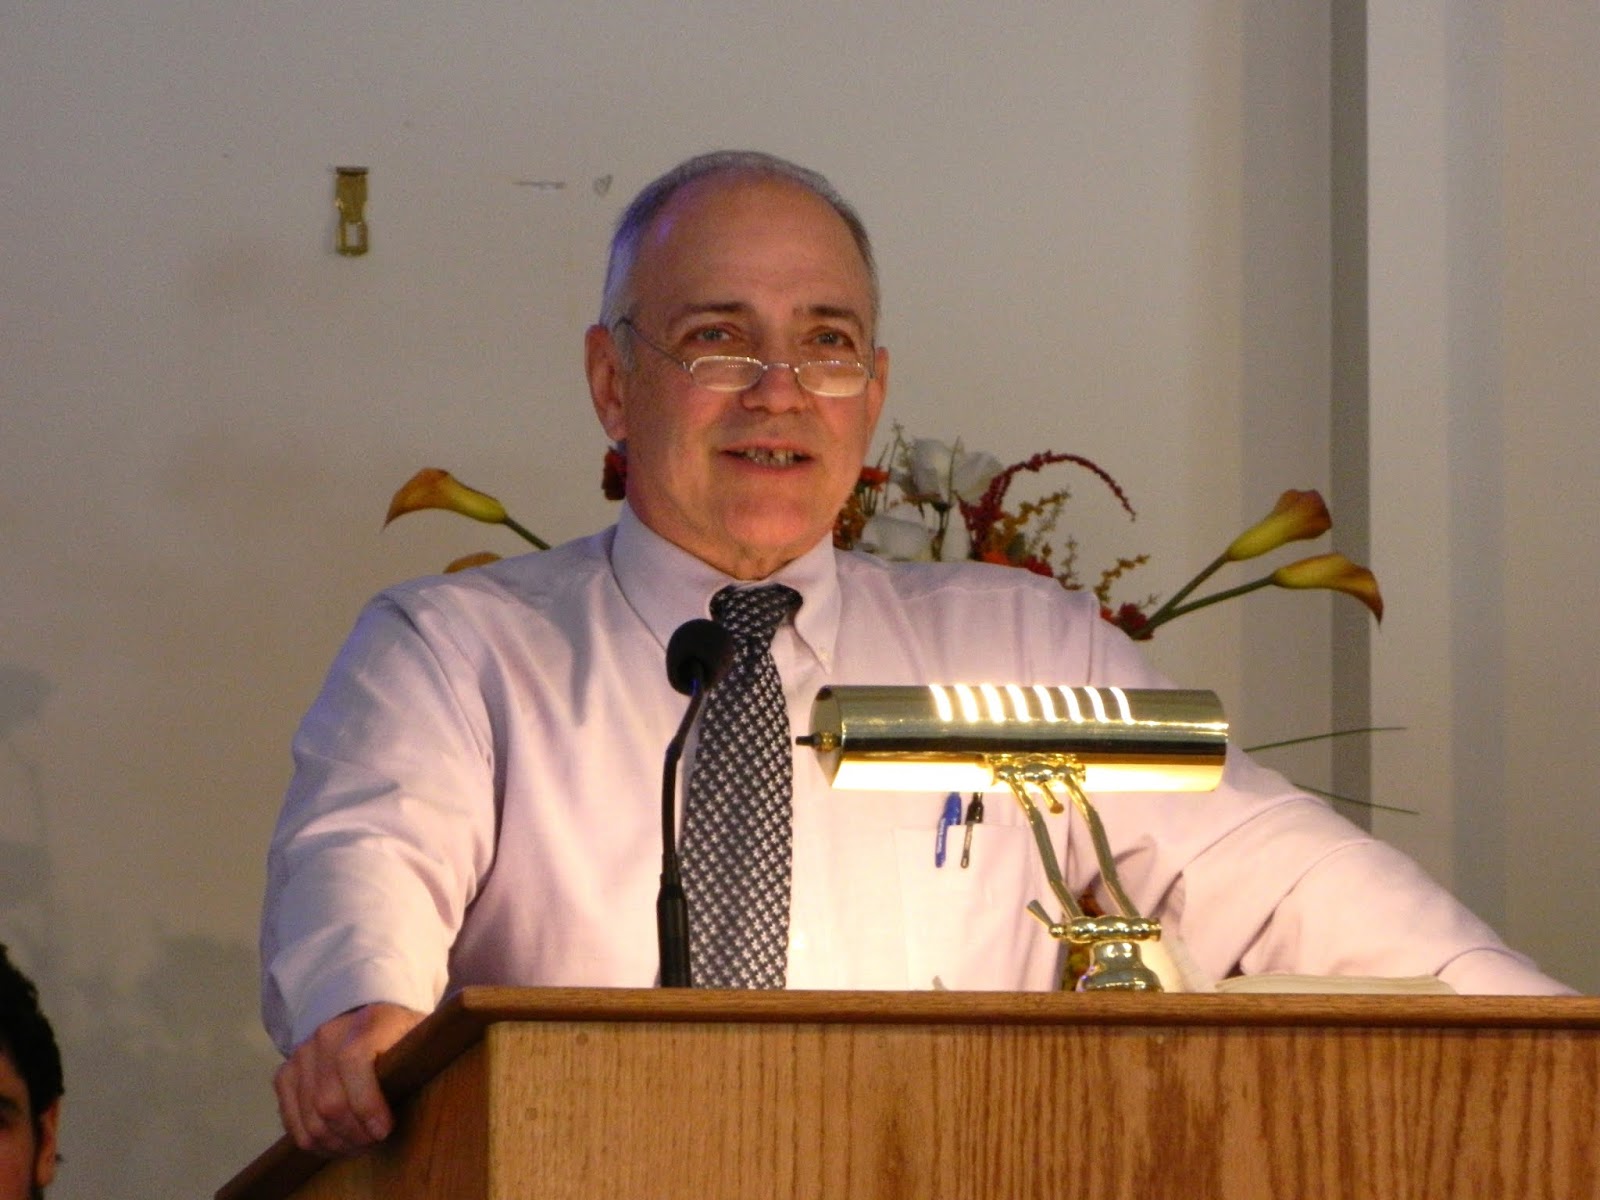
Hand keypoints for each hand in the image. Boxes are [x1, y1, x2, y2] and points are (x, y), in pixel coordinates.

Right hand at [273, 1001, 425, 1155]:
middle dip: (354, 1133)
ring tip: (359, 1145)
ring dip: (336, 1143)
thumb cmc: (400, 1034)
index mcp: (366, 1023)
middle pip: (329, 1101)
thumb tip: (440, 1084)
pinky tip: (337, 1143)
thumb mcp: (420, 1036)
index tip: (384, 1130)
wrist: (365, 1015)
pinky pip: (292, 1121)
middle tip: (375, 1142)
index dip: (367, 1104)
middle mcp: (326, 1036)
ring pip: (310, 1118)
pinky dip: (314, 1141)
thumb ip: (424, 1055)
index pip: (353, 1063)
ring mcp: (302, 1055)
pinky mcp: (285, 1073)